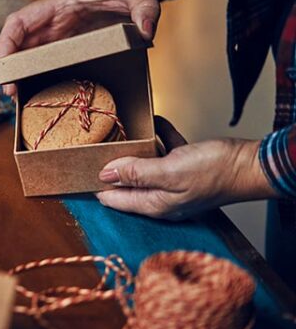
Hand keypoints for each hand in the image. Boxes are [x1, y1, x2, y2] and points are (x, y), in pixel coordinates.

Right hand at [0, 0, 158, 94]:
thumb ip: (145, 11)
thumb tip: (147, 31)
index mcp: (61, 3)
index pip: (20, 20)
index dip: (7, 41)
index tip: (4, 64)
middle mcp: (53, 18)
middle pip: (18, 41)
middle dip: (9, 66)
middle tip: (10, 93)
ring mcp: (58, 32)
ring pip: (27, 52)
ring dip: (19, 73)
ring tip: (18, 97)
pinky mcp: (66, 43)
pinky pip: (43, 58)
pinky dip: (34, 74)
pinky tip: (36, 91)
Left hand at [95, 117, 277, 219]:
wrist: (251, 164)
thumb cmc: (214, 172)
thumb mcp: (168, 172)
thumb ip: (136, 174)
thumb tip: (105, 175)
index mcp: (155, 204)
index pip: (115, 199)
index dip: (97, 186)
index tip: (78, 172)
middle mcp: (163, 196)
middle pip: (127, 184)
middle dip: (111, 169)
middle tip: (92, 151)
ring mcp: (175, 180)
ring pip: (145, 166)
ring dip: (134, 152)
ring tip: (117, 136)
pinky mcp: (187, 164)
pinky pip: (165, 149)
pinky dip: (157, 137)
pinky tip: (152, 123)